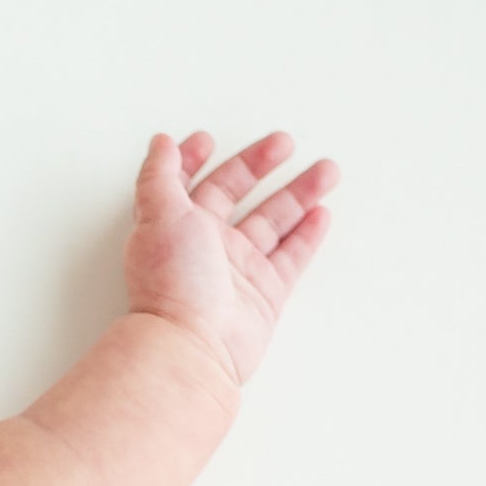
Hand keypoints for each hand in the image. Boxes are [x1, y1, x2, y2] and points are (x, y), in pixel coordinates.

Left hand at [121, 127, 338, 387]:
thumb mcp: (159, 213)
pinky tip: (321, 213)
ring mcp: (237, 271)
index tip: (208, 139)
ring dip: (299, 194)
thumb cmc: (172, 284)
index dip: (194, 159)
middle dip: (260, 166)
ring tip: (326, 170)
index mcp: (177, 226)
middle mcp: (206, 247)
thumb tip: (159, 142)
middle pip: (236, 195)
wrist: (193, 346)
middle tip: (285, 143)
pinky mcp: (264, 294)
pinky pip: (291, 258)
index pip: (187, 184)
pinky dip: (307, 236)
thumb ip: (160, 175)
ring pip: (273, 221)